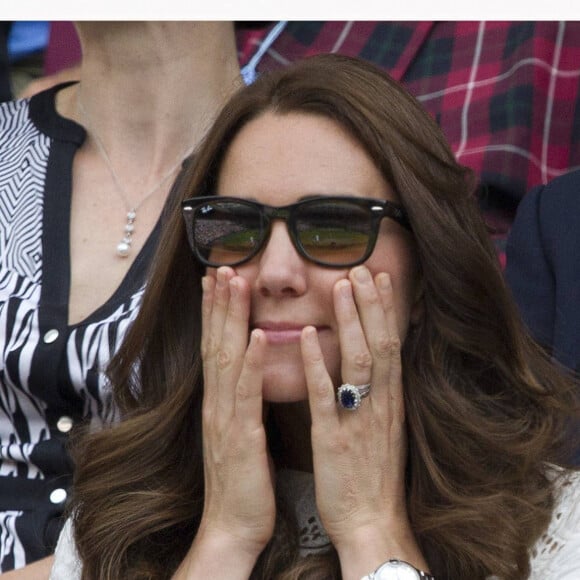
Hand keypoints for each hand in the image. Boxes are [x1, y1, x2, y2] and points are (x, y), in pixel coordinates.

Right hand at [192, 267, 274, 567]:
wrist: (234, 526)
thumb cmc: (244, 478)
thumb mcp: (241, 430)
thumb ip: (243, 399)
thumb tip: (250, 371)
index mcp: (220, 401)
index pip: (215, 346)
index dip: (216, 311)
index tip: (219, 277)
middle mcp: (217, 403)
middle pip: (215, 342)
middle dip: (219, 302)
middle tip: (222, 265)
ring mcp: (225, 418)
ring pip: (226, 358)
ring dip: (229, 318)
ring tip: (233, 282)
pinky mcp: (242, 437)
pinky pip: (246, 394)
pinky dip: (250, 362)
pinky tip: (256, 335)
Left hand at [301, 265, 424, 576]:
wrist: (372, 521)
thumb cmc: (373, 473)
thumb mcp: (384, 427)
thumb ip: (379, 393)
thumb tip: (375, 364)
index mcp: (390, 400)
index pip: (391, 345)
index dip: (386, 309)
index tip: (380, 277)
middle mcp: (379, 403)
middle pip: (379, 344)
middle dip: (371, 304)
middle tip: (362, 268)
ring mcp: (358, 419)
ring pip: (358, 361)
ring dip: (350, 321)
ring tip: (341, 287)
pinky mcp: (334, 437)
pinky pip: (325, 395)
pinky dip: (318, 363)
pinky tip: (308, 335)